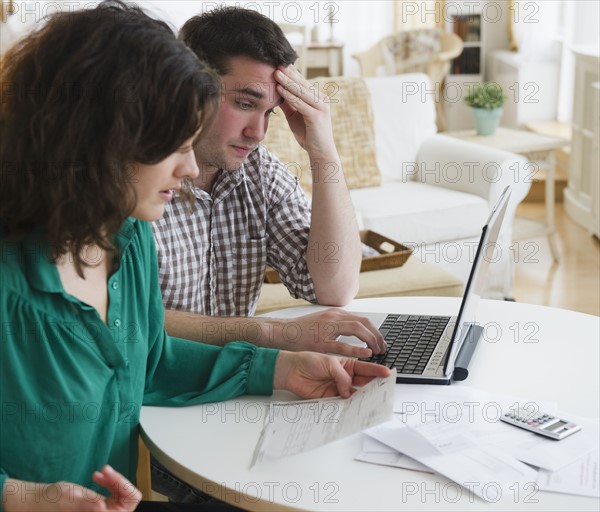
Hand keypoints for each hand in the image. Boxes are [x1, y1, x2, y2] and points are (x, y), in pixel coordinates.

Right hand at [3, 466, 140, 510]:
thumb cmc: (52, 501)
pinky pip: (114, 493)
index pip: (129, 503)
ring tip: (99, 472)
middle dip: (119, 481)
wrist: (42, 501)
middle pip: (128, 498)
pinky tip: (97, 476)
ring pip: (122, 493)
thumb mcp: (70, 498)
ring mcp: (105, 511)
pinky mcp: (102, 505)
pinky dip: (109, 482)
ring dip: (113, 480)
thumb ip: (88, 503)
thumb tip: (102, 508)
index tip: (109, 473)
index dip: (125, 487)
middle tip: (104, 470)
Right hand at [263, 308, 386, 356]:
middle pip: (364, 322)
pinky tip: (366, 353)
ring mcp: (328, 328)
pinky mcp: (321, 341)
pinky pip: (343, 345)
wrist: (284, 331)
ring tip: (378, 351)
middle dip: (377, 335)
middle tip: (383, 347)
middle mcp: (334, 317)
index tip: (380, 340)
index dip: (375, 330)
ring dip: (371, 340)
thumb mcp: (324, 322)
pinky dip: (357, 349)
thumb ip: (339, 324)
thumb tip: (356, 330)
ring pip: (357, 329)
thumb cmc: (302, 330)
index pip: (362, 318)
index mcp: (336, 314)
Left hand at [274, 65, 335, 159]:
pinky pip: (300, 103)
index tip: (278, 63)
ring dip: (287, 81)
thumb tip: (276, 91)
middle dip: (288, 73)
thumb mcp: (295, 116)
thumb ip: (288, 104)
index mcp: (317, 98)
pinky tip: (280, 90)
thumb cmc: (308, 134)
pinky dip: (290, 96)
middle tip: (276, 63)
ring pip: (301, 91)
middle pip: (302, 83)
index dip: (291, 73)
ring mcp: (321, 107)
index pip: (302, 82)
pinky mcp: (317, 116)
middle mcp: (321, 99)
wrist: (320, 152)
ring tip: (275, 73)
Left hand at [274, 351, 390, 398]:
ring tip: (371, 400)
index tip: (387, 373)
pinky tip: (353, 407)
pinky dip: (348, 406)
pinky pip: (343, 404)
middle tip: (382, 390)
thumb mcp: (329, 363)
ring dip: (362, 398)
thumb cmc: (309, 361)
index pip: (365, 369)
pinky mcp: (331, 399)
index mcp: (347, 365)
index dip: (377, 371)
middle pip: (363, 383)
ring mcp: (339, 389)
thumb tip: (348, 391)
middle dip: (373, 387)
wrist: (292, 371)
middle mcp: (345, 378)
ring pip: (355, 395)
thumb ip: (341, 376)